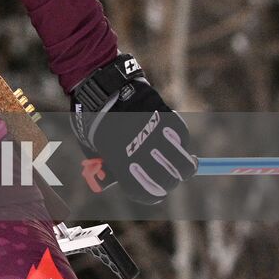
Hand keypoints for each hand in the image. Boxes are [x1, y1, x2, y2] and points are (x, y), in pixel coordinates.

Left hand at [71, 54, 197, 203]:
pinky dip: (182, 140)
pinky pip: (183, 136)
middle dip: (171, 181)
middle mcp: (139, 151)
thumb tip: (120, 185)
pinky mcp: (163, 116)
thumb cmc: (92, 117)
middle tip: (172, 175)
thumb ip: (108, 168)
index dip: (152, 195)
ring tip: (187, 162)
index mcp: (119, 161)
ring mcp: (154, 134)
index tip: (158, 191)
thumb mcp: (92, 146)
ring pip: (184, 164)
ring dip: (186, 166)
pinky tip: (177, 140)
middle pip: (168, 181)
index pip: (144, 192)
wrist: (99, 84)